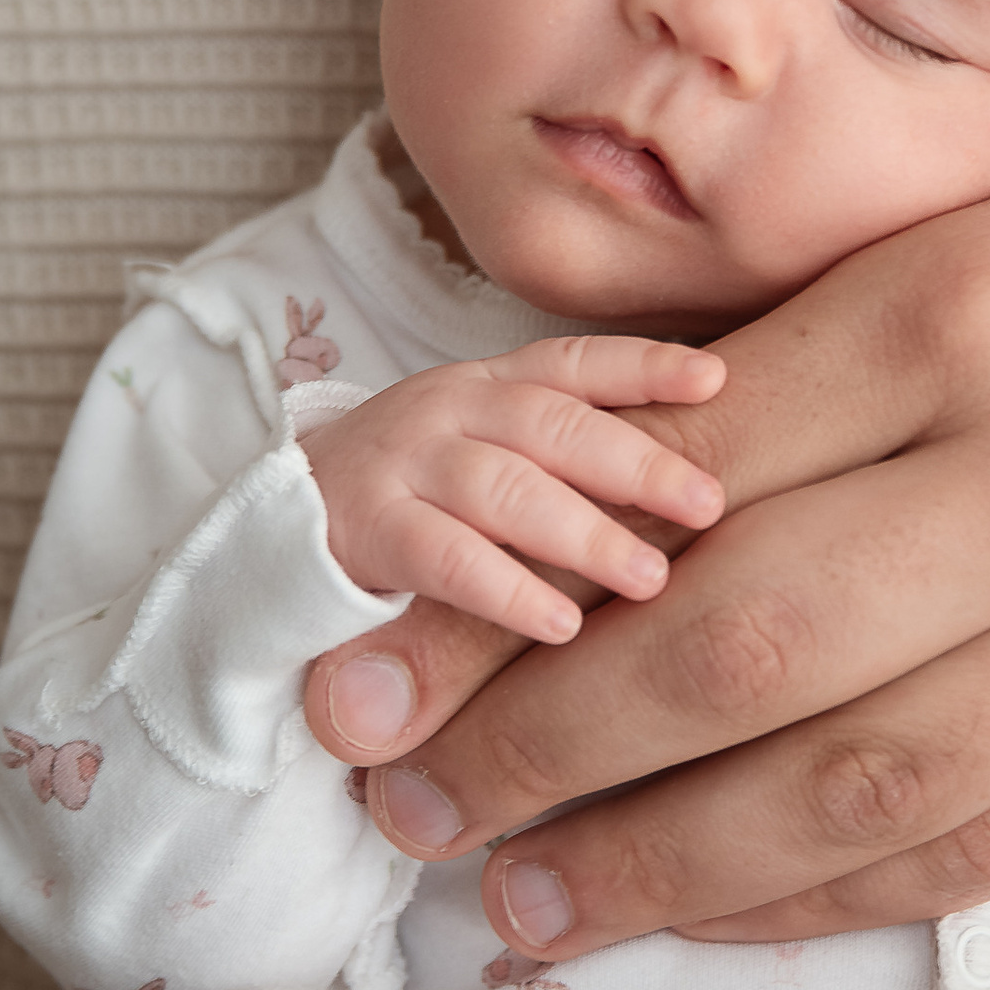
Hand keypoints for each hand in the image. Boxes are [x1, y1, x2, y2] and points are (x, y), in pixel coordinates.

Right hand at [297, 337, 725, 642]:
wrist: (271, 529)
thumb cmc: (410, 498)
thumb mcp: (483, 456)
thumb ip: (562, 459)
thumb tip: (687, 484)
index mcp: (484, 386)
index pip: (571, 363)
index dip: (644, 366)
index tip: (718, 380)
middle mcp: (446, 410)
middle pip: (551, 423)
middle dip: (636, 461)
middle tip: (711, 502)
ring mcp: (400, 465)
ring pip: (504, 487)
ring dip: (583, 532)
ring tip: (652, 578)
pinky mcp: (362, 530)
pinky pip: (443, 558)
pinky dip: (507, 589)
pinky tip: (560, 626)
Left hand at [304, 78, 989, 953]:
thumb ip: (820, 360)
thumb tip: (596, 501)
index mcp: (970, 302)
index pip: (677, 478)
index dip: (508, 586)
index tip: (377, 656)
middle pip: (732, 647)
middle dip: (534, 743)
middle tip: (394, 800)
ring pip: (850, 786)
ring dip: (652, 862)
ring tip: (515, 902)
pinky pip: (988, 849)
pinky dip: (827, 897)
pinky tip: (711, 912)